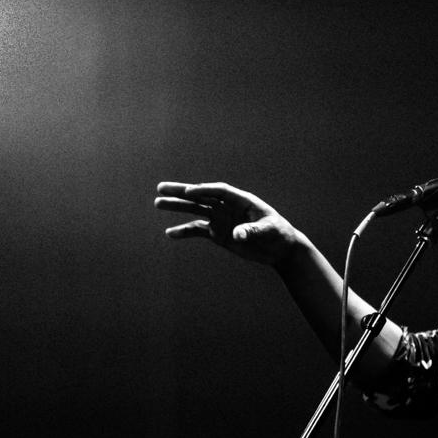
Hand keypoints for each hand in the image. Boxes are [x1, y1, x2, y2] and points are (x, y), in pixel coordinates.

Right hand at [155, 182, 301, 266]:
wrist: (280, 249)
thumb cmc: (278, 234)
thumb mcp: (269, 231)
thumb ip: (253, 231)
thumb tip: (237, 234)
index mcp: (242, 200)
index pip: (219, 191)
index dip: (204, 190)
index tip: (189, 192)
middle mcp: (228, 207)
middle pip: (202, 196)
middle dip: (182, 192)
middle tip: (161, 188)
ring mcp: (221, 219)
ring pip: (195, 210)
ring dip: (178, 207)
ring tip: (158, 203)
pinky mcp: (218, 233)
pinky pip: (198, 230)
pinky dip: (184, 231)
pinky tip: (170, 233)